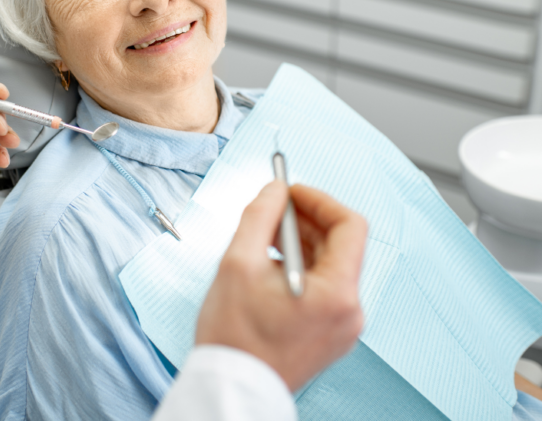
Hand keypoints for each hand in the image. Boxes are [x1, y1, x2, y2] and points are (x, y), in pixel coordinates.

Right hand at [195, 181, 366, 392]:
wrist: (230, 390)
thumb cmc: (234, 336)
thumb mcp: (238, 262)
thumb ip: (260, 216)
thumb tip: (275, 190)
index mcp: (337, 294)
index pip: (349, 225)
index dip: (319, 200)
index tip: (291, 191)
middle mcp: (349, 311)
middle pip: (340, 243)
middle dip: (306, 218)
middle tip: (273, 206)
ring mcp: (341, 325)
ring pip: (330, 263)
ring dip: (300, 240)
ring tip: (264, 235)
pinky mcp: (328, 332)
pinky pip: (323, 284)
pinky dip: (301, 264)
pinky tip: (270, 261)